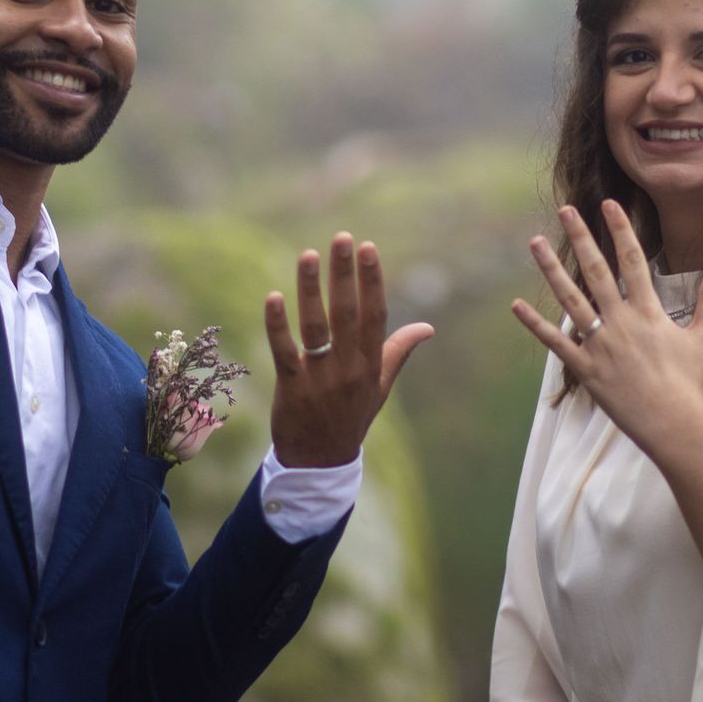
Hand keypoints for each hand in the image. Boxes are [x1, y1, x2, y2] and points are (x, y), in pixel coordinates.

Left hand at [265, 232, 434, 467]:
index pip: (374, 315)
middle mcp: (348, 369)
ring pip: (316, 327)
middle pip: (347, 314)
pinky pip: (285, 352)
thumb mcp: (380, 387)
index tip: (369, 247)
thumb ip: (399, 352)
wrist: (320, 463)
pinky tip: (273, 297)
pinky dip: (278, 325)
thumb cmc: (350, 417)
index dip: (372, 281)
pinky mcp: (291, 389)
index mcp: (370, 365)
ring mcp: (320, 380)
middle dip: (345, 274)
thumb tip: (429, 327)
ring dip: (311, 289)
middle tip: (342, 238)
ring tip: (308, 255)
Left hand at [511, 200, 702, 458]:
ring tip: (535, 243)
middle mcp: (621, 322)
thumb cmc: (691, 382)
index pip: (632, 260)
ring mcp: (600, 344)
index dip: (620, 230)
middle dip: (581, 237)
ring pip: (570, 299)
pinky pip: (556, 342)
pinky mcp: (585, 369)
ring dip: (551, 270)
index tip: (609, 204)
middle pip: (596, 270)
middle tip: (566, 211)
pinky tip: (517, 305)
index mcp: (649, 311)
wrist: (673, 424)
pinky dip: (535, 324)